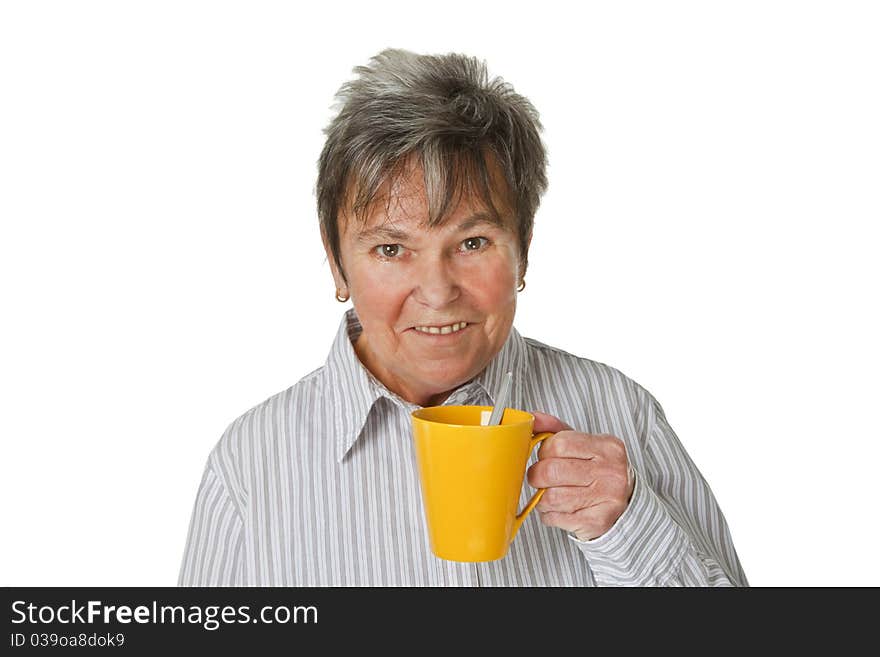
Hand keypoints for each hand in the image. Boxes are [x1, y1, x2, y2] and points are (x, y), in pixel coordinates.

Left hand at [527, 411, 634, 541]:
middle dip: (537, 475)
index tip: (545, 456)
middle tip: (540, 478)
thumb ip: (557, 430)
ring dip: (542, 498)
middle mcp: (610, 471)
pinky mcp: (597, 521)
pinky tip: (559, 509)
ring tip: (550, 495)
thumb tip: (533, 418)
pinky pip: (555, 517)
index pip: (559, 444)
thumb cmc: (599, 471)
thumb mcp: (584, 444)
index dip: (544, 451)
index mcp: (607, 447)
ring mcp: (606, 498)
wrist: (627, 505)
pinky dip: (549, 514)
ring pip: (551, 497)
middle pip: (551, 471)